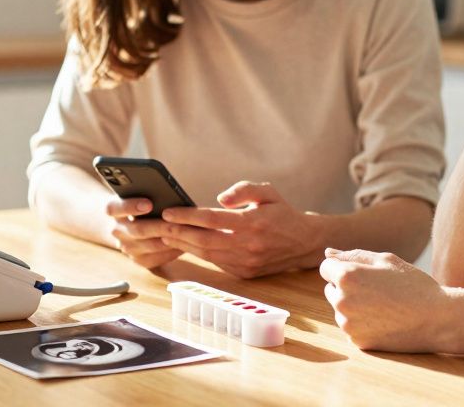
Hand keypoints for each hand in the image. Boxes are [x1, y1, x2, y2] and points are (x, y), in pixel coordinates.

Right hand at [104, 197, 183, 269]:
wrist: (129, 224)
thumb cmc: (140, 203)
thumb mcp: (137, 194)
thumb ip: (147, 192)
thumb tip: (167, 193)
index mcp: (113, 210)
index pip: (114, 208)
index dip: (131, 206)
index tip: (149, 204)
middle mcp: (116, 230)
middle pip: (138, 230)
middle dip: (160, 226)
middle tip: (179, 222)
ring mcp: (126, 247)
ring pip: (149, 245)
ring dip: (169, 239)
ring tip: (187, 233)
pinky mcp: (138, 259)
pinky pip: (156, 258)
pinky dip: (171, 251)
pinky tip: (184, 244)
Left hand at [161, 181, 322, 278]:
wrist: (304, 243)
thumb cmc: (283, 213)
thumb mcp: (268, 192)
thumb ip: (244, 190)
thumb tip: (220, 199)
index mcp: (253, 222)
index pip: (212, 219)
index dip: (188, 216)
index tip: (169, 211)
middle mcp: (248, 245)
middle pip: (204, 240)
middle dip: (178, 232)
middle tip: (159, 225)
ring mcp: (246, 262)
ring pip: (207, 254)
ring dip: (184, 245)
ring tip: (165, 235)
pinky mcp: (244, 273)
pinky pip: (217, 262)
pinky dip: (199, 253)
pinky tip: (187, 244)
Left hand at [319, 248, 450, 351]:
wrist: (437, 318)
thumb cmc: (412, 284)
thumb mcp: (386, 260)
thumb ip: (353, 255)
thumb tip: (328, 253)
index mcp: (348, 276)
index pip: (326, 267)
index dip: (346, 267)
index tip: (366, 274)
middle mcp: (342, 301)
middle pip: (330, 289)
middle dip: (346, 287)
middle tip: (377, 289)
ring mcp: (349, 324)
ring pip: (340, 310)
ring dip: (353, 306)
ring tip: (383, 305)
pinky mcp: (358, 342)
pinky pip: (351, 327)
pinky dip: (362, 324)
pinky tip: (384, 320)